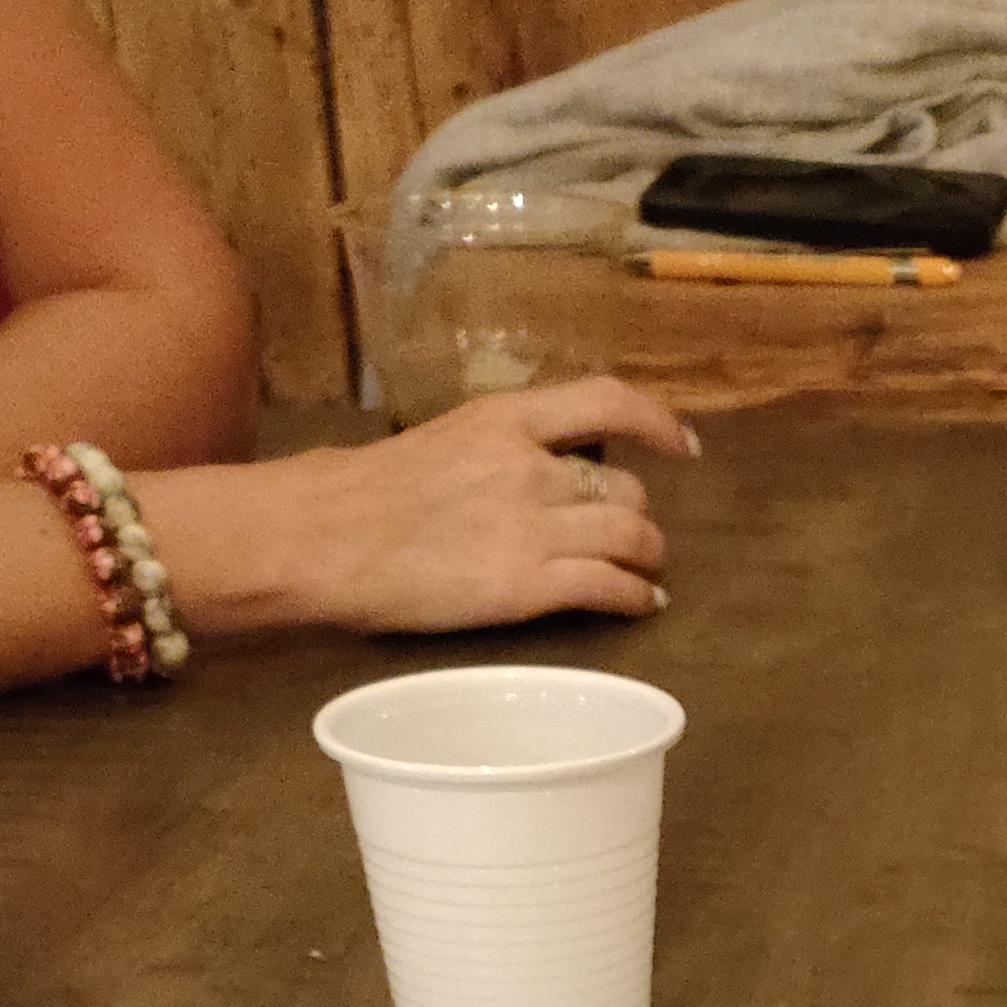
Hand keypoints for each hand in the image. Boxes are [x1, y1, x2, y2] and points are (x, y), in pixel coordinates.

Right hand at [189, 381, 697, 634]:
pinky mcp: (526, 586)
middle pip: (625, 488)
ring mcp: (532, 527)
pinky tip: (642, 605)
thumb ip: (494, 454)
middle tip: (633, 538)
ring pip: (632, 537)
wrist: (322, 539)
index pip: (607, 402)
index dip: (657, 423)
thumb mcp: (440, 444)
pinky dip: (637, 598)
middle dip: (638, 516)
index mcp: (505, 420)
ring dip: (648, 559)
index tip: (684, 446)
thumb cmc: (362, 496)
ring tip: (647, 574)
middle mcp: (531, 467)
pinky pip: (610, 588)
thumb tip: (533, 471)